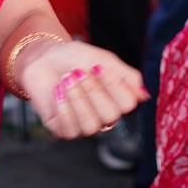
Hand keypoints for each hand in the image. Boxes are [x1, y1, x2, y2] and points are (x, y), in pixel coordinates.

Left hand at [17, 40, 145, 138]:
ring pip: (90, 125)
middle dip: (93, 91)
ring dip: (77, 99)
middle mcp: (104, 117)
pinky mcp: (64, 130)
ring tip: (66, 79)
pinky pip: (69, 129)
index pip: (128, 104)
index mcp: (118, 99)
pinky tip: (57, 91)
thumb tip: (144, 95)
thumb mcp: (104, 60)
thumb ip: (126, 76)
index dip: (113, 86)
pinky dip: (63, 107)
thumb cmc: (75, 58)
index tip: (97, 66)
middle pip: (110, 116)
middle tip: (78, 72)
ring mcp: (84, 126)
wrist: (43, 58)